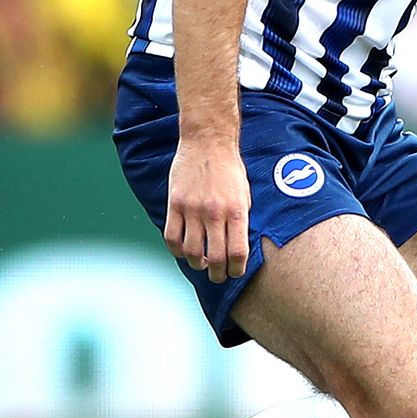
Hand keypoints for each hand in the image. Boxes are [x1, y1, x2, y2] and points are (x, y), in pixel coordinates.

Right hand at [164, 139, 251, 282]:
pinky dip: (176, 251)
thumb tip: (237, 248)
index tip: (235, 273)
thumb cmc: (230, 169)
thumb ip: (241, 220)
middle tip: (217, 276)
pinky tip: (183, 251)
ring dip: (196, 264)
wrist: (208, 142)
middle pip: (214, 257)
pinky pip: (171, 237)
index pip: (237, 252)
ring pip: (190, 251)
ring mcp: (192, 209)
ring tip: (200, 264)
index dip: (236, 269)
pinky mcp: (174, 203)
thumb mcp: (245, 194)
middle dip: (217, 274)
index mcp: (237, 210)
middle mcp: (214, 212)